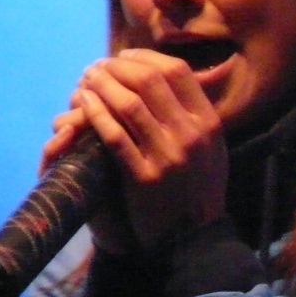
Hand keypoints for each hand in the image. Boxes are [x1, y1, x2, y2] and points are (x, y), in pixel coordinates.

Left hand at [41, 48, 227, 254]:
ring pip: (129, 104)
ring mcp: (168, 156)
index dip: (146, 58)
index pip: (176, 71)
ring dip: (102, 85)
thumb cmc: (199, 190)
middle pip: (149, 81)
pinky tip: (83, 104)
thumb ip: (195, 115)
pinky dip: (96, 114)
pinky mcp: (144, 177)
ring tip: (86, 79)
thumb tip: (167, 77)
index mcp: (208, 123)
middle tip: (98, 67)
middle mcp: (191, 135)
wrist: (194, 239)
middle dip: (117, 67)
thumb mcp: (212, 148)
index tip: (124, 57)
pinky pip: (115, 136)